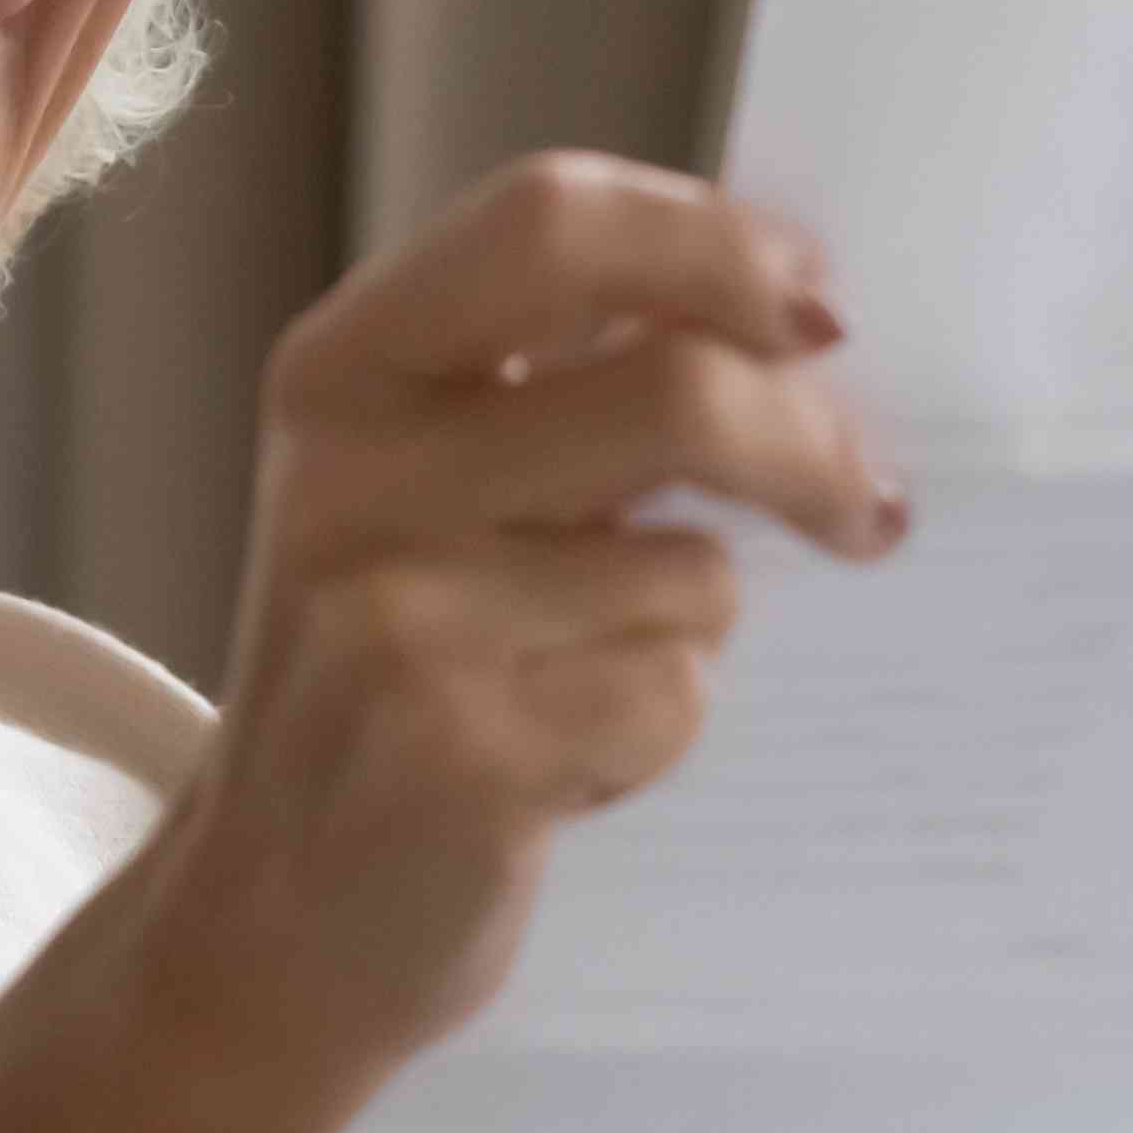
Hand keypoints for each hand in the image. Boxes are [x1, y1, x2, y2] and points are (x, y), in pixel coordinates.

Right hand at [150, 154, 908, 1078]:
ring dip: (693, 625)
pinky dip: (656, 730)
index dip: (712, 246)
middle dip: (811, 449)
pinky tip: (563, 760)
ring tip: (594, 674)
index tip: (812, 311)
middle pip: (677, 390)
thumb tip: (798, 320)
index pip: (552, 219)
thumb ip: (562, 380)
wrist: (267, 913)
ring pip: (693, 570)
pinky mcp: (462, 759)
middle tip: (866, 506)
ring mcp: (401, 623)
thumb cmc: (388, 667)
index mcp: (343, 370)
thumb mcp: (420, 483)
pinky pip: (670, 698)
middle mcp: (353, 479)